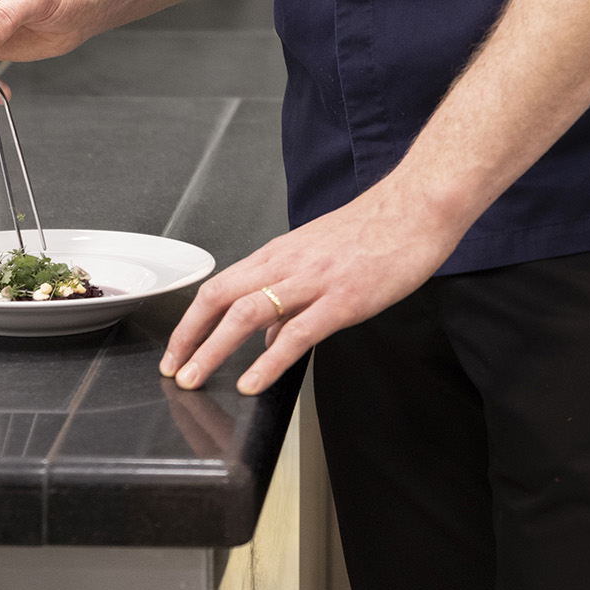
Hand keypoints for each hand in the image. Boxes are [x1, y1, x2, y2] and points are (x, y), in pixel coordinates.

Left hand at [160, 175, 460, 394]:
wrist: (417, 207)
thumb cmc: (375, 228)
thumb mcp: (321, 256)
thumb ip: (291, 296)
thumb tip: (267, 339)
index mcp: (281, 253)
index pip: (220, 285)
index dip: (192, 320)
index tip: (176, 350)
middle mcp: (288, 263)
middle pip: (221, 296)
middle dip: (189, 336)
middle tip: (172, 370)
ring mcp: (314, 281)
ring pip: (247, 313)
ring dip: (214, 348)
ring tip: (195, 378)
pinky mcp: (342, 299)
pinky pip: (297, 334)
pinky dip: (268, 361)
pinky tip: (253, 382)